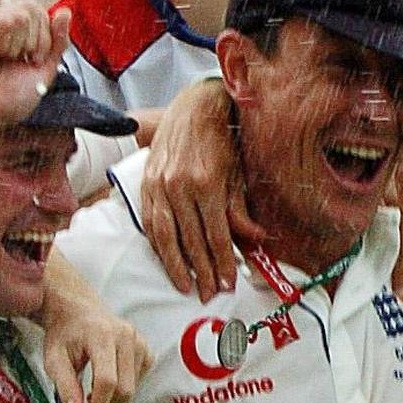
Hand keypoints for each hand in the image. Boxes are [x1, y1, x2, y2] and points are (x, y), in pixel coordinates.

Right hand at [0, 2, 70, 138]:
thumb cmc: (5, 99)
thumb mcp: (43, 69)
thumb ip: (57, 41)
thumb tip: (65, 11)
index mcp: (8, 30)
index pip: (39, 12)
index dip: (46, 37)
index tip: (34, 61)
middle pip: (32, 7)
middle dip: (38, 40)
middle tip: (22, 60)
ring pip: (22, 14)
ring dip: (21, 45)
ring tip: (3, 60)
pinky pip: (7, 18)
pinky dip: (8, 41)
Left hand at [39, 277, 151, 402]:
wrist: (77, 309)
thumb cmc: (65, 331)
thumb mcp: (54, 358)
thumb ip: (64, 385)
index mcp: (101, 335)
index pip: (107, 380)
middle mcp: (125, 336)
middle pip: (125, 387)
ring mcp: (138, 341)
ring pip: (134, 386)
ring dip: (116, 398)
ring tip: (95, 393)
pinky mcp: (145, 347)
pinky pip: (141, 377)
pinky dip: (126, 386)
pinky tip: (111, 381)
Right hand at [140, 79, 250, 299]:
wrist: (193, 109)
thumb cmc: (222, 140)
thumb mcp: (237, 173)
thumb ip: (241, 210)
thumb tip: (257, 241)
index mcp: (206, 184)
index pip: (215, 235)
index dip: (222, 263)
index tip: (229, 284)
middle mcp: (179, 186)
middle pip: (190, 241)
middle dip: (202, 272)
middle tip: (210, 294)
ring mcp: (159, 185)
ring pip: (164, 236)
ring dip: (175, 265)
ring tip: (186, 286)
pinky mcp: (146, 183)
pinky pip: (149, 222)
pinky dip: (158, 245)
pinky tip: (166, 260)